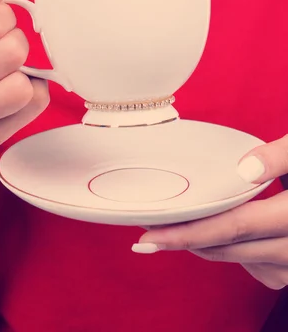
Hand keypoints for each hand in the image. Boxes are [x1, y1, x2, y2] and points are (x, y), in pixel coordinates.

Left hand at [133, 137, 287, 289]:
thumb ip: (280, 156)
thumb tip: (245, 169)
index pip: (231, 228)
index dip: (187, 234)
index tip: (150, 235)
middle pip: (228, 248)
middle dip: (185, 241)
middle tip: (149, 232)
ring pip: (239, 260)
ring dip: (206, 246)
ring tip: (177, 229)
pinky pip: (256, 268)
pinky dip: (232, 252)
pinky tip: (220, 236)